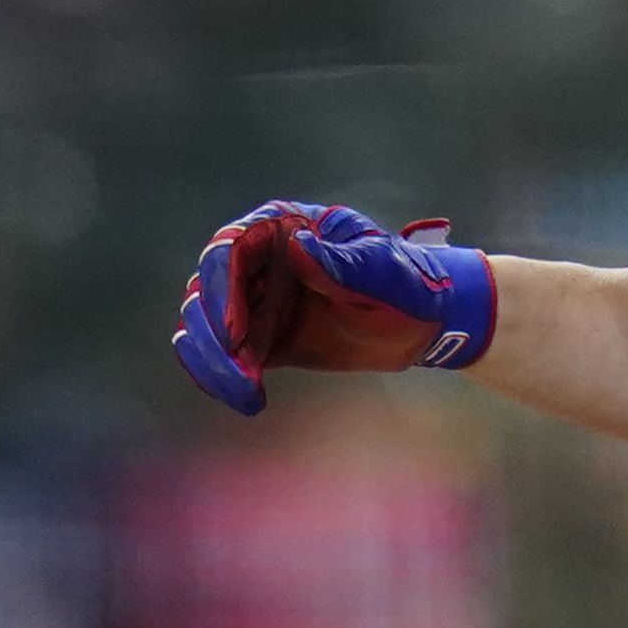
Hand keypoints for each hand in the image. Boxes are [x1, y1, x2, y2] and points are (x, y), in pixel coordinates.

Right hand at [172, 201, 496, 416]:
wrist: (424, 325)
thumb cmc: (409, 284)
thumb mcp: (387, 272)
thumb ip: (345, 262)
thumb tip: (298, 248)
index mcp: (285, 228)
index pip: (233, 246)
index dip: (223, 285)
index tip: (234, 330)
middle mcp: (260, 261)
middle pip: (208, 286)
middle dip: (213, 331)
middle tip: (242, 370)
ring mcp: (256, 300)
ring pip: (203, 322)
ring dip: (211, 358)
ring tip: (246, 390)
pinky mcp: (261, 339)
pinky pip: (222, 355)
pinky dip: (220, 376)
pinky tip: (247, 398)